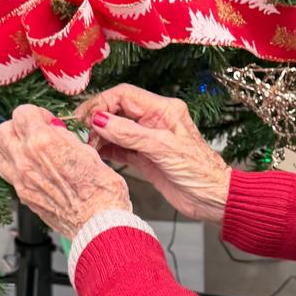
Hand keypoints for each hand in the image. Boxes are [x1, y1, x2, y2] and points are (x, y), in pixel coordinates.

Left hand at [0, 104, 130, 237]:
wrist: (99, 225)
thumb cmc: (102, 192)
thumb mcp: (88, 152)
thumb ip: (65, 138)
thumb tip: (55, 130)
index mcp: (43, 143)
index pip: (22, 113)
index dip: (37, 113)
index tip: (48, 120)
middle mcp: (26, 160)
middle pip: (3, 131)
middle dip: (19, 127)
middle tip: (37, 132)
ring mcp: (21, 181)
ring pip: (0, 154)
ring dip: (13, 149)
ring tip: (32, 152)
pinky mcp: (24, 197)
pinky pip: (9, 176)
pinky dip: (17, 169)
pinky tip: (36, 171)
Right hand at [74, 84, 230, 224]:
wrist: (213, 200)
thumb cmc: (201, 172)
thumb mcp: (164, 149)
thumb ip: (131, 134)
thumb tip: (100, 120)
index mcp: (164, 109)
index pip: (124, 95)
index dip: (102, 103)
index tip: (86, 118)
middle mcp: (154, 121)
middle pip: (117, 110)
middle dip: (98, 119)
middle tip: (83, 133)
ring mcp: (148, 140)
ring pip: (115, 130)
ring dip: (100, 136)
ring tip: (88, 146)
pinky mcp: (144, 158)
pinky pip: (119, 148)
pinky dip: (107, 150)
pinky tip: (97, 154)